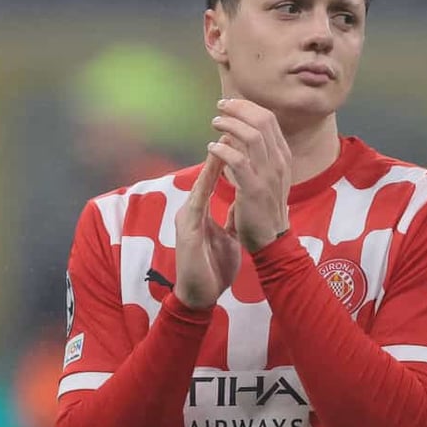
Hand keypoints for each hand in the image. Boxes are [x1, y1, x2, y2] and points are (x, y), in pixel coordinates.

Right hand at [172, 152, 241, 309]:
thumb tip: (239, 203)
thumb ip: (229, 218)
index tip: (238, 139)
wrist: (199, 296)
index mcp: (200, 212)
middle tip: (229, 130)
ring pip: (200, 184)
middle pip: (205, 176)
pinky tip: (213, 174)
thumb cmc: (211, 268)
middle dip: (218, 152)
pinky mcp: (188, 229)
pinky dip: (205, 185)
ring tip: (222, 142)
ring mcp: (188, 218)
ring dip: (211, 164)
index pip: (214, 180)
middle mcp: (192, 210)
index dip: (226, 159)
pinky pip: (198, 202)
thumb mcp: (225, 237)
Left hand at [208, 98, 291, 252]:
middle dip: (238, 109)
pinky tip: (212, 148)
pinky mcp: (254, 189)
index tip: (230, 104)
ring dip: (230, 125)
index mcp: (282, 156)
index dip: (247, 107)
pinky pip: (238, 160)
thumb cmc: (264, 207)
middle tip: (220, 107)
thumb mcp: (268, 176)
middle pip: (262, 121)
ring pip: (252, 136)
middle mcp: (279, 161)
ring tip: (215, 124)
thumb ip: (257, 154)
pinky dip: (223, 150)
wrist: (271, 239)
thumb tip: (237, 134)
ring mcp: (269, 175)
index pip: (268, 119)